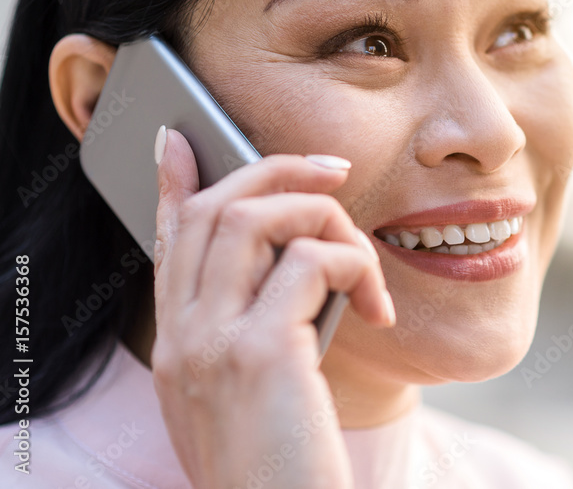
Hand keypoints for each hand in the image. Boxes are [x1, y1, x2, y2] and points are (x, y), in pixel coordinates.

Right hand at [148, 127, 394, 488]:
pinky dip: (353, 266)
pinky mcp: (259, 352)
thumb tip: (294, 276)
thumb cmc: (282, 470)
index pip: (168, 243)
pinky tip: (377, 311)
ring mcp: (212, 341)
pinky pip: (308, 261)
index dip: (175, 185)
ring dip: (325, 218)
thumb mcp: (248, 400)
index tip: (182, 142)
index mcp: (178, 347)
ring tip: (363, 263)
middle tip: (334, 169)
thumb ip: (252, 336)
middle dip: (277, 171)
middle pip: (215, 210)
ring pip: (256, 217)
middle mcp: (182, 337)